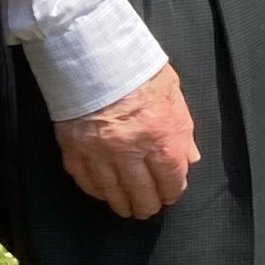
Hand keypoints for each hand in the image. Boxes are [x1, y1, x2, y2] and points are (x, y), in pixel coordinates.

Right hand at [56, 63, 197, 219]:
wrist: (93, 54)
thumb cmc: (139, 69)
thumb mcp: (173, 94)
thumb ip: (182, 130)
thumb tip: (190, 158)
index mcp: (160, 137)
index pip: (171, 178)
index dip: (172, 191)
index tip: (171, 195)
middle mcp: (130, 151)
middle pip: (142, 192)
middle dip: (147, 205)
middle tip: (147, 210)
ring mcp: (99, 153)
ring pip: (113, 191)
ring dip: (121, 203)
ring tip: (126, 209)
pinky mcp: (74, 149)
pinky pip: (86, 180)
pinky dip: (95, 190)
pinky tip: (102, 193)